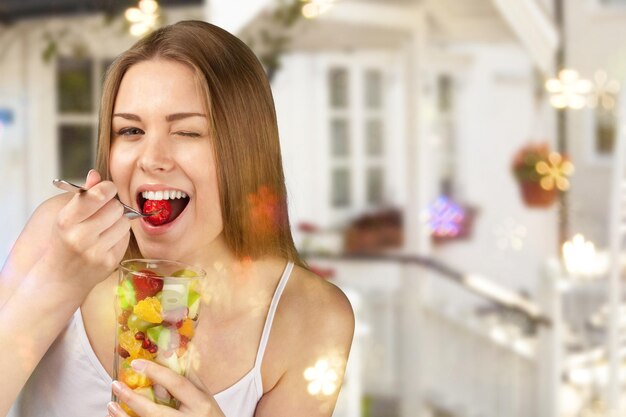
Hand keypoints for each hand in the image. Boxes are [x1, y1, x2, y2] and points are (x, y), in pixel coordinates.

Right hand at [43, 169, 130, 294]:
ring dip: (118, 220)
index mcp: (66, 221)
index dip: (107, 188)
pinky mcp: (110, 262)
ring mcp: (96, 252)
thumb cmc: (63, 242)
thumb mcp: (66, 217)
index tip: (107, 189)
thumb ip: (83, 195)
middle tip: (103, 211)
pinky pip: (126, 237)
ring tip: (104, 227)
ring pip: (124, 222)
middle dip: (113, 205)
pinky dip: (119, 235)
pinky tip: (106, 240)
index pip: (97, 195)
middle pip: (116, 207)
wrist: (60, 278)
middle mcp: (80, 237)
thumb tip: (96, 174)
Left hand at [107, 359, 224, 416]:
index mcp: (201, 404)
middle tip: (117, 384)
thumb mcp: (206, 398)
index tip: (137, 364)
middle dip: (134, 399)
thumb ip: (191, 379)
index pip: (177, 385)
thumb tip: (174, 354)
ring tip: (111, 405)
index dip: (157, 372)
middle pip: (157, 412)